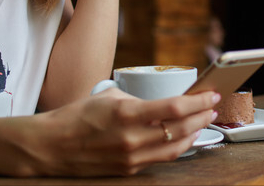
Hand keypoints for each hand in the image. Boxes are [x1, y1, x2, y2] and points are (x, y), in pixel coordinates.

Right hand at [27, 88, 219, 176]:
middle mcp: (132, 137)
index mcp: (127, 113)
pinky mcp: (128, 170)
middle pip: (181, 128)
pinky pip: (161, 159)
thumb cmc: (78, 116)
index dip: (198, 101)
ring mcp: (131, 157)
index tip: (210, 94)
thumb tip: (165, 101)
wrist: (51, 146)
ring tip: (204, 121)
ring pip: (176, 148)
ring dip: (195, 133)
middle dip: (202, 116)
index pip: (174, 107)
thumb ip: (139, 99)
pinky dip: (177, 147)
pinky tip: (184, 137)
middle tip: (212, 106)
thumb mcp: (110, 95)